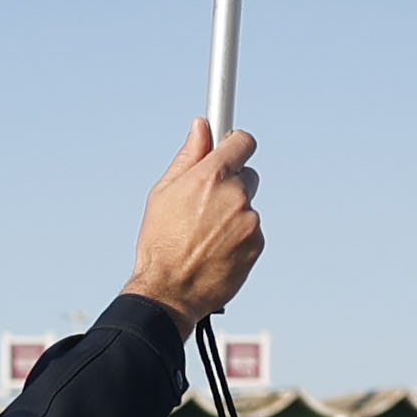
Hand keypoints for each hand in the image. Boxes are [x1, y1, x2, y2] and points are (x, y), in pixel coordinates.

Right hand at [125, 117, 262, 329]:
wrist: (169, 291)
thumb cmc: (160, 243)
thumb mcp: (164, 193)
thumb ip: (188, 156)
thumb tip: (201, 126)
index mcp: (211, 176)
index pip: (242, 141)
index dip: (235, 145)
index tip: (230, 150)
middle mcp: (235, 194)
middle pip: (247, 175)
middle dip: (231, 185)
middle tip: (205, 207)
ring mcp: (249, 220)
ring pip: (247, 206)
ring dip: (233, 215)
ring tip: (205, 236)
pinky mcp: (257, 243)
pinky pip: (251, 230)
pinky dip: (238, 237)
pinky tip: (215, 250)